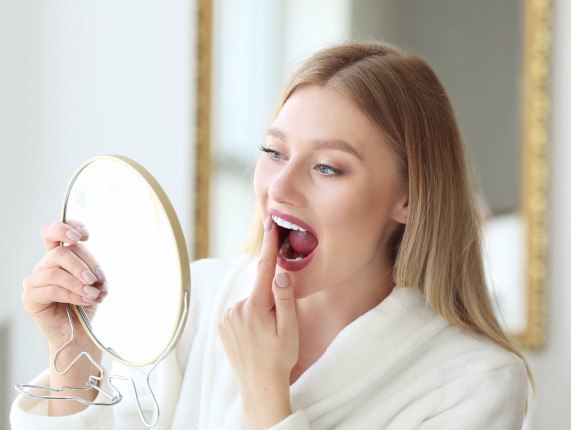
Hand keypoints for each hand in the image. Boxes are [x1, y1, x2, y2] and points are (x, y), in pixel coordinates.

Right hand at [22, 221, 105, 347]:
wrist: (79, 333)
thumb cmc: (86, 304)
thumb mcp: (94, 281)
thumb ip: (90, 267)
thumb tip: (91, 267)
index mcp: (58, 257)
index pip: (52, 233)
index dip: (66, 228)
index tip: (86, 236)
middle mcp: (44, 266)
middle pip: (60, 253)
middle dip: (83, 265)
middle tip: (96, 280)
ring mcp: (34, 281)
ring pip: (56, 272)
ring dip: (79, 283)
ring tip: (94, 294)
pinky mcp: (30, 297)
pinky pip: (52, 289)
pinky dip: (73, 294)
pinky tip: (86, 300)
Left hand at [217, 217, 298, 428]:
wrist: (259, 385)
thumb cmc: (279, 357)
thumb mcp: (290, 329)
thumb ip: (285, 298)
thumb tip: (280, 272)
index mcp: (256, 307)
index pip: (264, 268)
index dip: (268, 244)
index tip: (270, 223)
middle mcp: (237, 308)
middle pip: (259, 289)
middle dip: (271, 298)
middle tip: (278, 324)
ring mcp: (226, 317)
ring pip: (250, 301)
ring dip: (260, 309)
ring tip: (266, 335)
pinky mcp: (221, 325)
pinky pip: (240, 311)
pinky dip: (249, 316)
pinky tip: (255, 335)